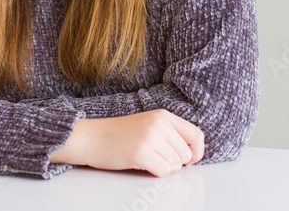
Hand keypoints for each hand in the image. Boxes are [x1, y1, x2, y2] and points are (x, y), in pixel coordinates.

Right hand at [54, 109, 204, 177]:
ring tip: (147, 159)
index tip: (189, 158)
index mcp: (163, 115)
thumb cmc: (118, 134)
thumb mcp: (148, 124)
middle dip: (176, 162)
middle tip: (158, 158)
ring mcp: (150, 138)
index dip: (197, 151)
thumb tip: (192, 154)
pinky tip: (142, 164)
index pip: (196, 135)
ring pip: (176, 165)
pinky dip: (155, 172)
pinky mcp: (141, 153)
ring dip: (164, 167)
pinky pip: (163, 171)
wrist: (91, 138)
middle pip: (186, 153)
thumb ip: (170, 133)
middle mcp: (159, 124)